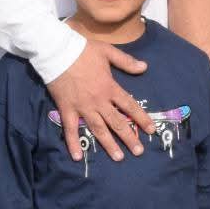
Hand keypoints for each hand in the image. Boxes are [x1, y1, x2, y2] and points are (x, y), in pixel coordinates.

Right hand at [45, 40, 152, 161]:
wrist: (57, 52)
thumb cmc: (84, 50)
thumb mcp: (108, 52)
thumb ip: (126, 61)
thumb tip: (144, 67)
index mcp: (110, 88)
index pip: (130, 106)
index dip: (142, 118)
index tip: (151, 130)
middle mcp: (98, 101)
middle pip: (117, 122)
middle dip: (129, 138)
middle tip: (138, 152)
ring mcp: (82, 107)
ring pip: (98, 129)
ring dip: (109, 144)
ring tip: (118, 158)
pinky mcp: (66, 109)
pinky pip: (70, 130)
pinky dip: (73, 144)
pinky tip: (78, 157)